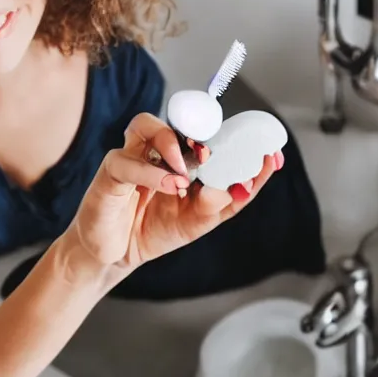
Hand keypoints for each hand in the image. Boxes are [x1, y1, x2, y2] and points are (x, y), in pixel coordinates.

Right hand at [68, 112, 281, 269]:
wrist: (115, 255)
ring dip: (171, 144)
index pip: (208, 136)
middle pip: (175, 120)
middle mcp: (155, 151)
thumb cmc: (152, 230)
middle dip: (199, 133)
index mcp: (180, 158)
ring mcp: (131, 157)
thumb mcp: (197, 222)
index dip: (236, 139)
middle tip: (214, 154)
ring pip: (146, 125)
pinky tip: (171, 187)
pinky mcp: (110, 172)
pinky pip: (127, 162)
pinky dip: (152, 173)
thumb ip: (221, 204)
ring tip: (185, 174)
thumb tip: (243, 185)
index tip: (267, 153)